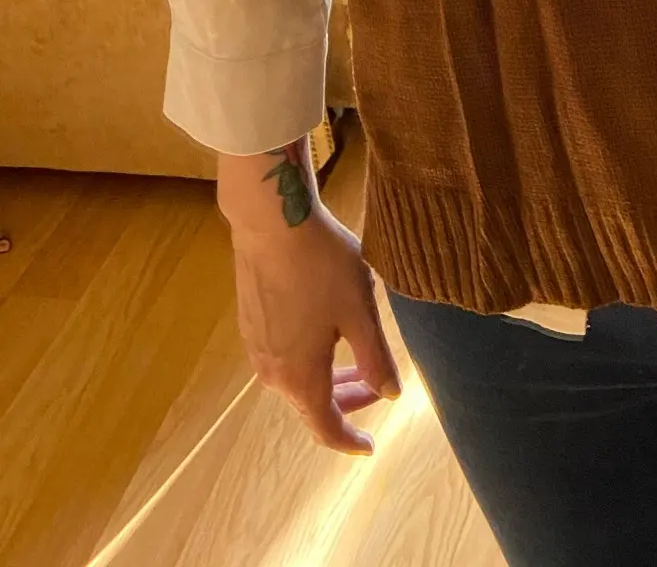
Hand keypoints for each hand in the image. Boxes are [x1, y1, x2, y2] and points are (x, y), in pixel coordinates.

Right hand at [227, 206, 401, 456]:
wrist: (272, 222)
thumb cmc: (322, 264)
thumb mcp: (360, 311)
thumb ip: (376, 357)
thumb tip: (391, 394)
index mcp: (300, 377)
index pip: (326, 427)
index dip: (350, 441)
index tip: (370, 448)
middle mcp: (272, 373)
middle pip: (312, 404)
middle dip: (348, 402)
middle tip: (378, 387)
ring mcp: (257, 348)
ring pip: (298, 380)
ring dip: (329, 379)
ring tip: (358, 359)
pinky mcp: (251, 325)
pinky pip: (285, 359)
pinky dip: (310, 361)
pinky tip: (327, 334)